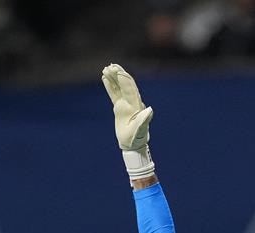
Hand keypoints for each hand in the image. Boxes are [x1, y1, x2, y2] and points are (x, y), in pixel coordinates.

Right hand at [102, 63, 154, 178]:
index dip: (124, 79)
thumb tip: (150, 110)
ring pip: (118, 87)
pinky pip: (114, 94)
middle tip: (110, 66)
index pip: (130, 88)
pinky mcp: (119, 107)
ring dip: (113, 78)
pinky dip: (110, 86)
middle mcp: (131, 102)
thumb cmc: (136, 138)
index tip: (118, 71)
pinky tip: (105, 78)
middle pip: (124, 85)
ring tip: (105, 69)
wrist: (132, 144)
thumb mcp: (140, 130)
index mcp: (136, 105)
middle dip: (118, 75)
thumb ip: (144, 120)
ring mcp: (125, 104)